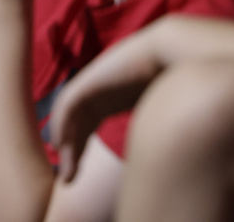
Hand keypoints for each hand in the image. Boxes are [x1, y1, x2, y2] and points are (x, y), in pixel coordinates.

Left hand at [47, 22, 169, 181]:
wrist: (172, 53)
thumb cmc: (172, 81)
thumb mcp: (154, 109)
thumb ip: (145, 126)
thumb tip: (154, 151)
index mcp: (109, 97)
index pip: (86, 124)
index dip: (80, 148)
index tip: (77, 173)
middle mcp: (97, 91)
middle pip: (75, 123)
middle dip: (72, 151)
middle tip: (69, 179)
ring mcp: (91, 84)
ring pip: (68, 117)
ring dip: (66, 143)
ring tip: (67, 168)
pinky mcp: (88, 81)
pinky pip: (67, 105)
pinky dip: (62, 124)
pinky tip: (61, 143)